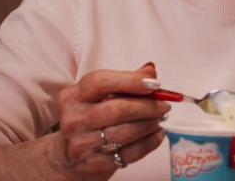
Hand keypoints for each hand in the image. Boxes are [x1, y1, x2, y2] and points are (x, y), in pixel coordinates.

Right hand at [46, 62, 169, 180]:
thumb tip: (150, 70)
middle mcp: (74, 119)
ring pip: (125, 132)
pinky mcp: (94, 164)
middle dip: (147, 106)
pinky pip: (129, 153)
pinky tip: (157, 135)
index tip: (154, 83)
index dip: (130, 81)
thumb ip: (126, 81)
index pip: (100, 82)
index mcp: (74, 96)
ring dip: (149, 124)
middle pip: (117, 109)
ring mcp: (82, 144)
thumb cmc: (90, 119)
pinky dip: (149, 143)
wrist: (69, 158)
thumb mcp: (100, 97)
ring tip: (160, 119)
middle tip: (164, 105)